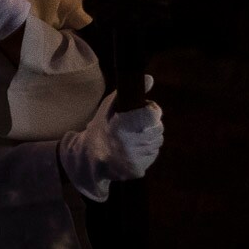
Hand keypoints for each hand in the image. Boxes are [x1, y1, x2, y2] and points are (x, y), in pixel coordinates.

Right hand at [59, 76, 164, 201]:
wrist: (90, 157)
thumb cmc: (101, 128)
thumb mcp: (109, 107)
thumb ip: (128, 92)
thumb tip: (150, 79)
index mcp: (124, 126)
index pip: (154, 116)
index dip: (152, 112)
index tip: (147, 111)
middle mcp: (131, 144)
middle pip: (158, 129)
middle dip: (152, 125)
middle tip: (139, 125)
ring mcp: (135, 159)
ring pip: (157, 143)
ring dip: (150, 138)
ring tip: (135, 137)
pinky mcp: (138, 170)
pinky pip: (152, 155)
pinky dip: (148, 151)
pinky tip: (135, 149)